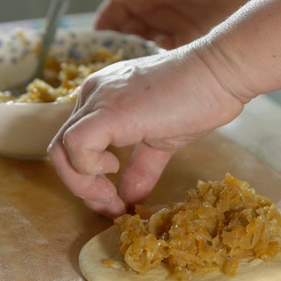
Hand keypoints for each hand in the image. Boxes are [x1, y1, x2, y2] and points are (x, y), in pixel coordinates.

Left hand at [48, 47, 247, 217]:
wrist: (220, 75)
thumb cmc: (198, 99)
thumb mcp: (160, 141)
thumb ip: (140, 167)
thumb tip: (130, 199)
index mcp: (102, 99)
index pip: (75, 143)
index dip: (88, 179)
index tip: (115, 201)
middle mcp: (92, 95)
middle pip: (62, 149)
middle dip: (82, 187)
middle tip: (111, 205)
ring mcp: (98, 100)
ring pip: (61, 149)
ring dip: (82, 184)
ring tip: (111, 196)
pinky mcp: (109, 111)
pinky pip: (75, 146)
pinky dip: (87, 171)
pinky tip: (114, 172)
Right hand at [93, 0, 269, 48]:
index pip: (112, 16)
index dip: (102, 30)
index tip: (93, 45)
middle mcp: (152, 12)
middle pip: (127, 36)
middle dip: (119, 50)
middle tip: (109, 64)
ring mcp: (171, 25)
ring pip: (148, 48)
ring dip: (140, 58)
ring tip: (133, 66)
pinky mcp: (191, 36)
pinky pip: (173, 53)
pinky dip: (165, 58)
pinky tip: (162, 58)